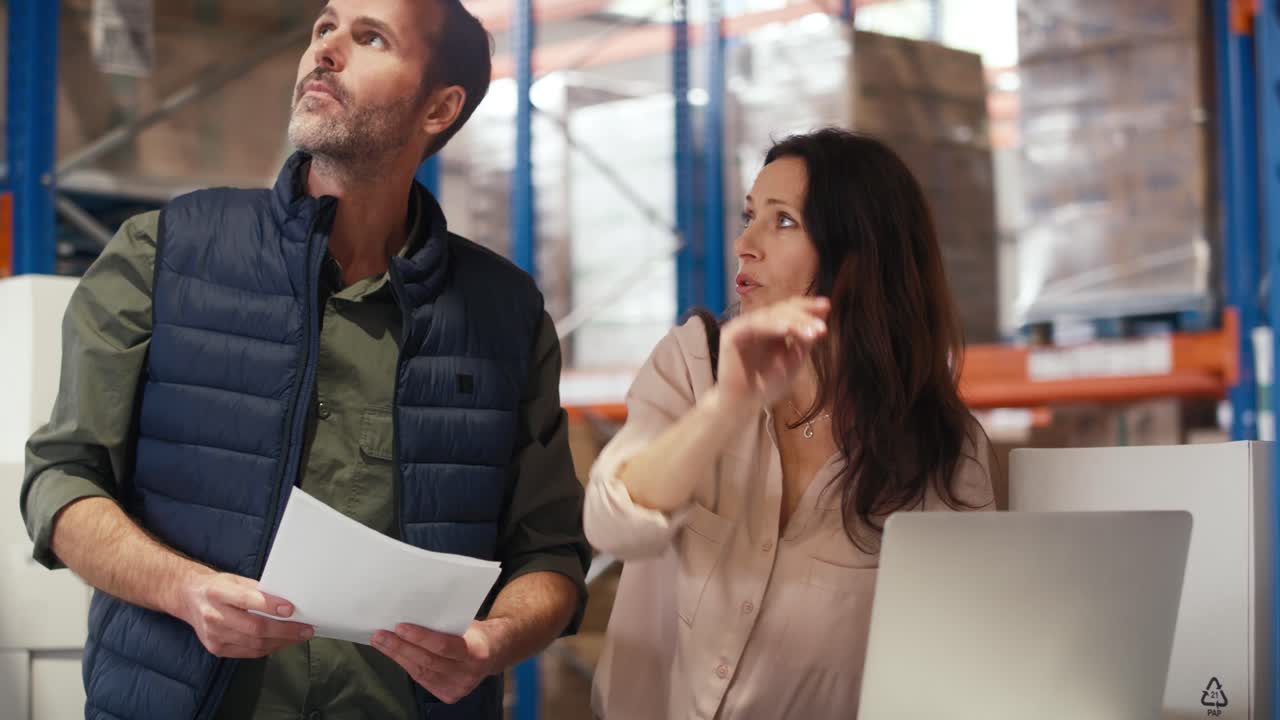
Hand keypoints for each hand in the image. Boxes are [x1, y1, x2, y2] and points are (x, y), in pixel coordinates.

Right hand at [177, 570, 313, 658]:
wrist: (189, 598)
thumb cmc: (217, 587)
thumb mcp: (235, 579)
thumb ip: (258, 590)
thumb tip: (287, 601)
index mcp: (218, 592)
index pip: (247, 600)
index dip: (270, 606)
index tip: (291, 609)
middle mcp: (213, 615)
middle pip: (254, 628)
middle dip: (284, 630)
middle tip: (305, 629)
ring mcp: (214, 635)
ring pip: (254, 644)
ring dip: (281, 642)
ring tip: (298, 636)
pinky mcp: (216, 648)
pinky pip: (248, 652)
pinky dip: (268, 648)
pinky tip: (281, 642)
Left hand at [372, 620, 507, 703]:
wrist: (496, 651)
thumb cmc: (476, 631)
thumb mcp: (467, 623)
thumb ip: (444, 623)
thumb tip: (410, 614)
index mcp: (477, 651)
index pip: (443, 646)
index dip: (420, 637)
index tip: (399, 626)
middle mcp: (469, 673)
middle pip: (427, 661)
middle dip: (400, 647)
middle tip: (380, 634)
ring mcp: (460, 687)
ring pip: (421, 672)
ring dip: (398, 656)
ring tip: (381, 642)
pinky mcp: (451, 695)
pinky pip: (423, 680)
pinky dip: (407, 665)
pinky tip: (395, 654)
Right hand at [717, 296, 829, 406]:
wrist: (741, 406)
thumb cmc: (766, 386)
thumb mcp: (793, 362)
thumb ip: (804, 342)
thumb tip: (821, 320)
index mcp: (772, 328)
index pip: (790, 311)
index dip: (808, 307)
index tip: (827, 306)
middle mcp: (757, 324)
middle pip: (782, 310)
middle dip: (804, 316)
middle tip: (821, 327)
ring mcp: (743, 327)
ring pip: (771, 315)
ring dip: (793, 322)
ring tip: (811, 332)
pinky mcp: (732, 334)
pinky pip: (754, 325)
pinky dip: (772, 325)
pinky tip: (787, 329)